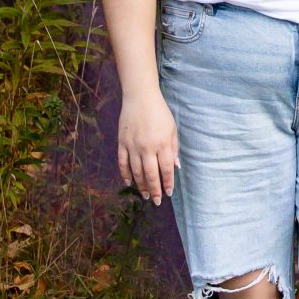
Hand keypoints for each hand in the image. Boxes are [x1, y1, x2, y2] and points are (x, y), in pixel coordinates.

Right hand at [117, 87, 179, 204]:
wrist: (140, 98)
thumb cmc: (160, 113)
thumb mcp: (172, 129)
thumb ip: (174, 149)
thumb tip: (176, 167)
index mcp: (163, 143)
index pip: (166, 169)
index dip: (167, 183)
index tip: (168, 193)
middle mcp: (148, 147)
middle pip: (151, 174)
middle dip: (154, 190)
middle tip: (155, 201)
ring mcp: (133, 145)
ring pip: (136, 172)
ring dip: (140, 185)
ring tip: (144, 195)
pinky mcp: (122, 142)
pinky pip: (122, 163)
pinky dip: (125, 174)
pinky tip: (128, 182)